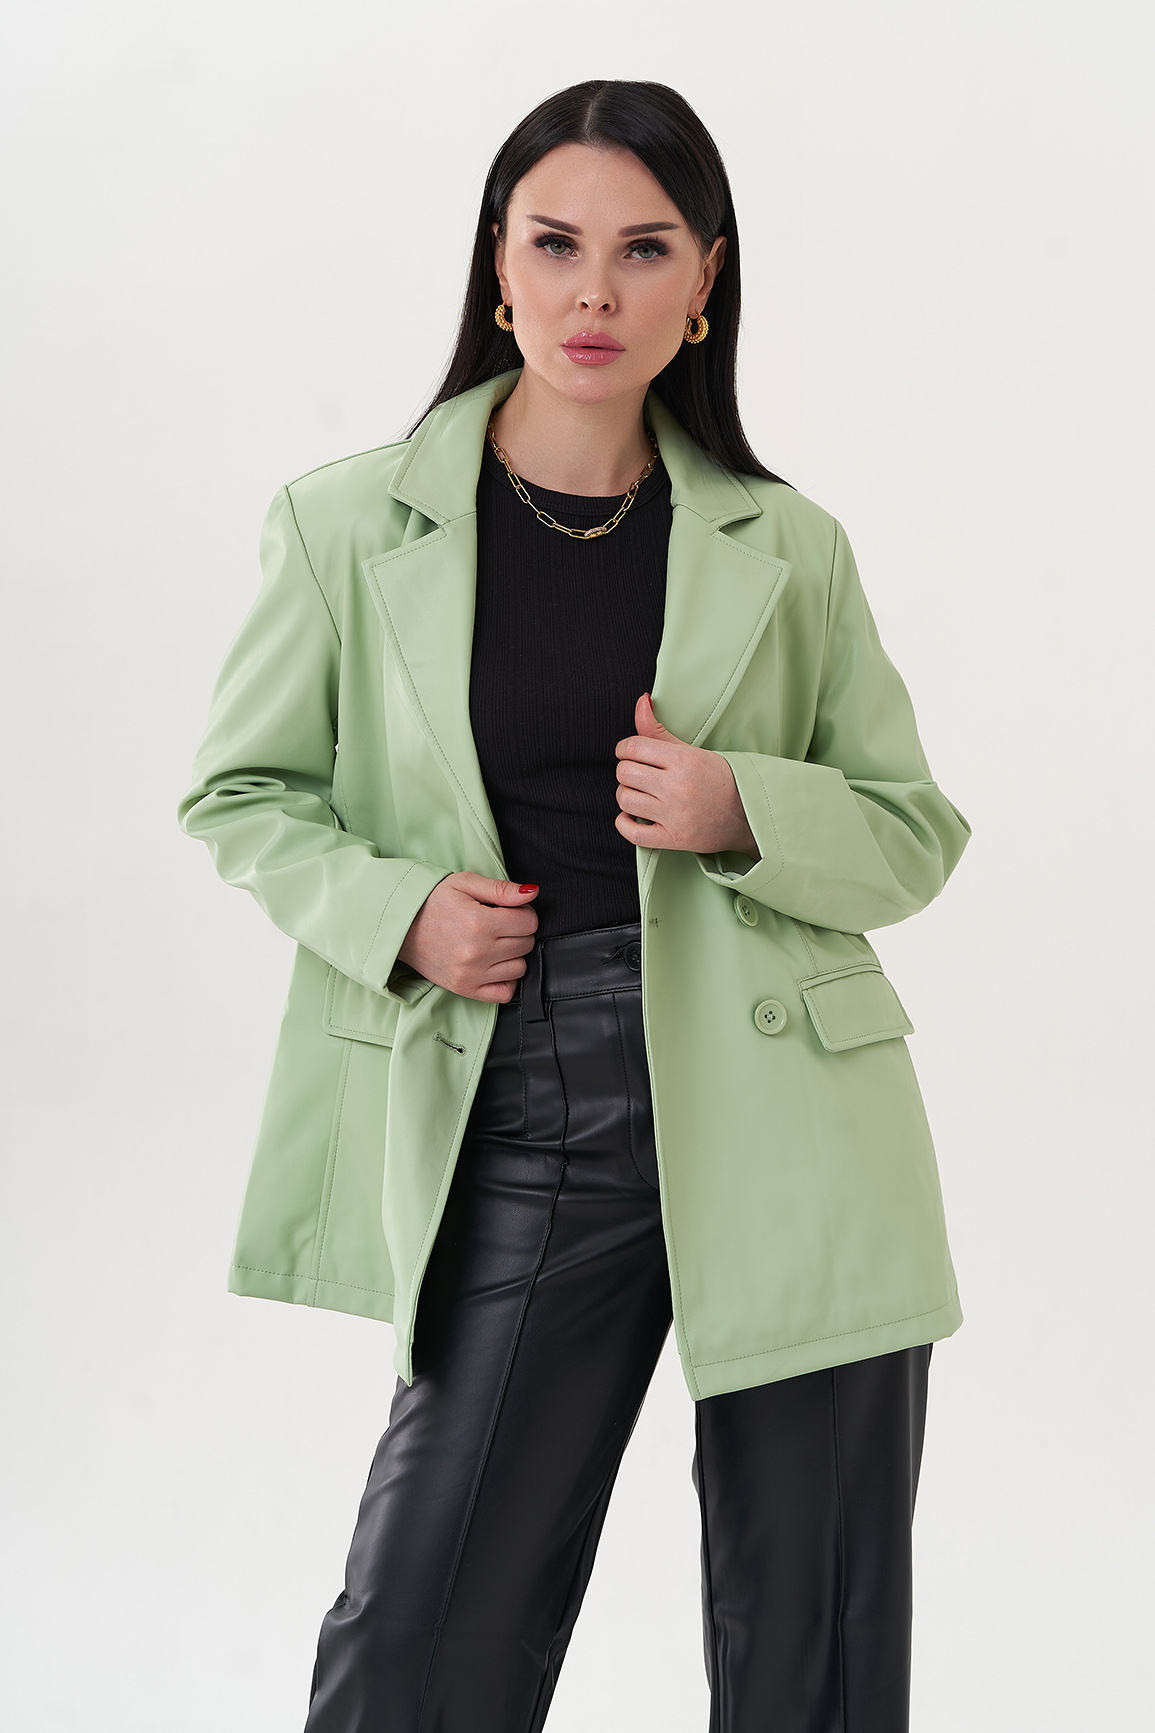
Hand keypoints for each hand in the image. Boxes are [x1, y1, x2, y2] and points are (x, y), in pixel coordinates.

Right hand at [397, 873, 538, 1003]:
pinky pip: (505, 993)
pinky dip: (505, 979)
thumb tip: (531, 894)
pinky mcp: (465, 989)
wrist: (402, 926)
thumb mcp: (465, 883)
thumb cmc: (433, 902)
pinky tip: (493, 964)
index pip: (529, 922)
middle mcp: (476, 952)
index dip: (523, 912)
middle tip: (497, 924)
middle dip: (518, 931)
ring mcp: (471, 974)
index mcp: (478, 922)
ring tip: (493, 943)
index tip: (508, 911)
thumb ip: (501, 889)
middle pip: (526, 944)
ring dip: (512, 955)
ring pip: (520, 968)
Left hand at [614, 693, 759, 858]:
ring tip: (640, 793)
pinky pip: (632, 833)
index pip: (633, 747)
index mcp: (684, 760)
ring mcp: (675, 815)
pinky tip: (632, 816)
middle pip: (625, 773)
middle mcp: (678, 786)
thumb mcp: (694, 751)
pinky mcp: (674, 839)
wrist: (751, 816)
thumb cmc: (722, 780)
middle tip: (638, 774)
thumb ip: (659, 730)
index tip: (629, 753)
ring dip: (627, 795)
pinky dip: (624, 823)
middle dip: (626, 771)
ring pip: (625, 800)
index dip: (624, 748)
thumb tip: (641, 700)